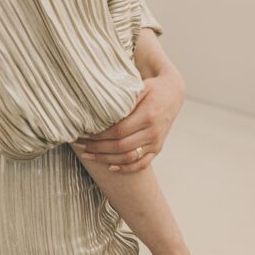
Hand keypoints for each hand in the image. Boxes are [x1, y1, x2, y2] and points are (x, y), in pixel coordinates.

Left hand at [70, 65, 184, 172]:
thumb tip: (97, 109)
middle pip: (121, 146)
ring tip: (89, 156)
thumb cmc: (151, 88)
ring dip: (106, 159)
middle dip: (98, 148)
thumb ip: (122, 99)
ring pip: (129, 157)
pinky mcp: (158, 148)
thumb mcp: (138, 87)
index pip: (119, 130)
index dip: (100, 134)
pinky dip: (126, 168)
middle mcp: (153, 131)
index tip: (84, 133)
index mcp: (147, 115)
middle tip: (81, 145)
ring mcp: (156, 142)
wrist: (173, 93)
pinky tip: (110, 167)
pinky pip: (142, 164)